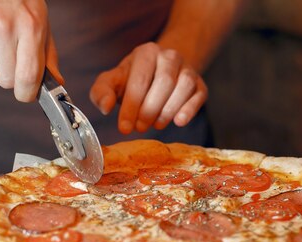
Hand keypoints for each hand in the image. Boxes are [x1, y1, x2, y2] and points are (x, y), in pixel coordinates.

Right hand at [0, 0, 62, 101]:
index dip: (27, 93)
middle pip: (4, 80)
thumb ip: (47, 56)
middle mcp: (2, 27)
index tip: (26, 94)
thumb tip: (56, 84)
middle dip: (8, 74)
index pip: (27, 77)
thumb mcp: (39, 22)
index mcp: (29, 27)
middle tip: (9, 54)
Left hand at [89, 42, 207, 133]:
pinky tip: (178, 121)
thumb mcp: (112, 82)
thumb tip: (105, 108)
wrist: (159, 72)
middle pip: (164, 82)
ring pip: (183, 87)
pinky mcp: (200, 84)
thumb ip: (101, 92)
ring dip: (168, 111)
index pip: (140, 80)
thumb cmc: (132, 80)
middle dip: (149, 110)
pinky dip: (189, 110)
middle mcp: (169, 56)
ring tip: (156, 124)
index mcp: (146, 52)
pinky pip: (199, 95)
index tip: (124, 127)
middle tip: (139, 127)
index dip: (131, 106)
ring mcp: (188, 69)